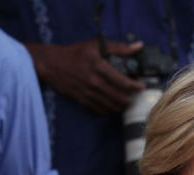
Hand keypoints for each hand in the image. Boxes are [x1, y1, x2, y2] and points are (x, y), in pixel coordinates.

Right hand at [29, 39, 144, 113]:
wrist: (52, 64)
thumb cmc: (75, 53)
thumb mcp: (96, 45)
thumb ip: (119, 47)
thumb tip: (138, 46)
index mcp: (99, 66)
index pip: (122, 81)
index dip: (135, 86)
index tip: (141, 86)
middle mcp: (94, 82)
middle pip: (119, 97)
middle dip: (130, 98)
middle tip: (134, 95)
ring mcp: (88, 93)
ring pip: (111, 106)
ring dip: (121, 106)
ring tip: (126, 101)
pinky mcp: (82, 100)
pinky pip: (100, 110)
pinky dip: (109, 110)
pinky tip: (113, 105)